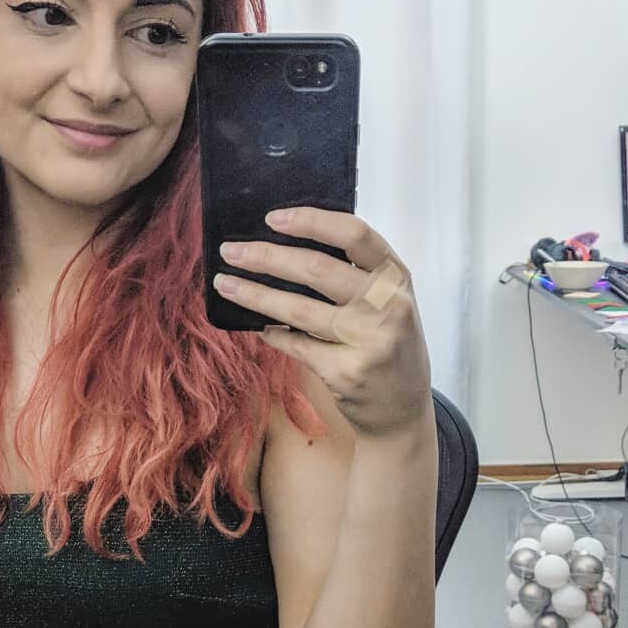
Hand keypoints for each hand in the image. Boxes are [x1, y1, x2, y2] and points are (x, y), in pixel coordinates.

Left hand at [215, 208, 432, 439]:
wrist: (402, 409)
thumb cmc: (387, 344)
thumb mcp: (388, 301)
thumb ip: (355, 274)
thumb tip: (287, 245)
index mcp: (397, 277)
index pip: (354, 234)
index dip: (311, 221)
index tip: (272, 219)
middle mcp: (387, 305)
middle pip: (315, 269)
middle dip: (266, 257)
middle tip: (230, 251)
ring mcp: (368, 341)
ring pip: (297, 309)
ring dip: (254, 295)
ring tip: (225, 284)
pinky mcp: (346, 372)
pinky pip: (296, 345)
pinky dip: (272, 334)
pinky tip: (259, 328)